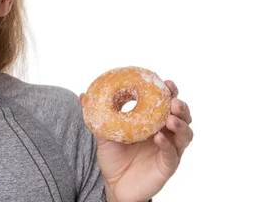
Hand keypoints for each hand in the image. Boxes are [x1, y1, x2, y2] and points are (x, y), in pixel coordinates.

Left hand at [80, 80, 192, 201]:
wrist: (114, 184)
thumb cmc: (114, 157)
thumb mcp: (104, 134)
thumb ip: (97, 116)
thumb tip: (82, 95)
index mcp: (153, 121)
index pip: (166, 103)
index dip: (169, 92)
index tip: (166, 82)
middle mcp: (165, 133)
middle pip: (182, 116)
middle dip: (180, 106)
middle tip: (173, 100)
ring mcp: (169, 149)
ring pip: (185, 134)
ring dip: (180, 124)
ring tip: (170, 118)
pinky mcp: (167, 165)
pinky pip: (172, 154)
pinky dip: (167, 144)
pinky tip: (158, 137)